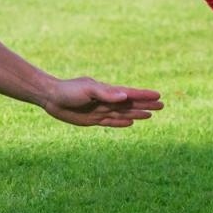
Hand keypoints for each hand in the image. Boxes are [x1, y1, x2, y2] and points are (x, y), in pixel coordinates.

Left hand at [40, 77, 162, 127]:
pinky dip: (122, 122)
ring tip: (150, 114)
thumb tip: (125, 96)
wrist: (51, 97)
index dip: (144, 95)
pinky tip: (131, 122)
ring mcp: (101, 110)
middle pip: (130, 104)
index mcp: (107, 91)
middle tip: (162, 105)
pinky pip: (111, 122)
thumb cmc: (69, 90)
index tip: (158, 96)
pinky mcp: (93, 119)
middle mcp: (107, 100)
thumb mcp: (88, 90)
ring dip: (137, 113)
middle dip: (146, 104)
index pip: (130, 94)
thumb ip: (106, 94)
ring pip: (123, 113)